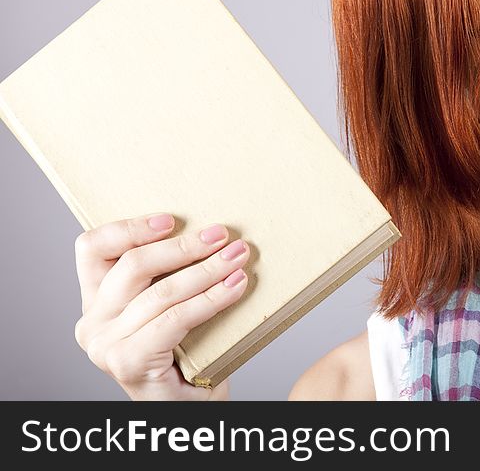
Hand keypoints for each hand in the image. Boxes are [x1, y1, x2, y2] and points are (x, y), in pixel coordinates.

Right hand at [73, 213, 249, 399]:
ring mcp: (106, 345)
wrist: (187, 408)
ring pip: (161, 292)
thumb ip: (170, 275)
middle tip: (222, 236)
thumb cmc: (184, 354)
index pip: (92, 249)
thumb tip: (212, 233)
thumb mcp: (170, 306)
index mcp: (96, 300)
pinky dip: (211, 299)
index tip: (171, 219)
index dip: (129, 228)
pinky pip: (175, 319)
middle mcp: (92, 321)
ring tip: (238, 258)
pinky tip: (236, 288)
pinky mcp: (128, 362)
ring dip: (207, 270)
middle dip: (183, 246)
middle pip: (132, 265)